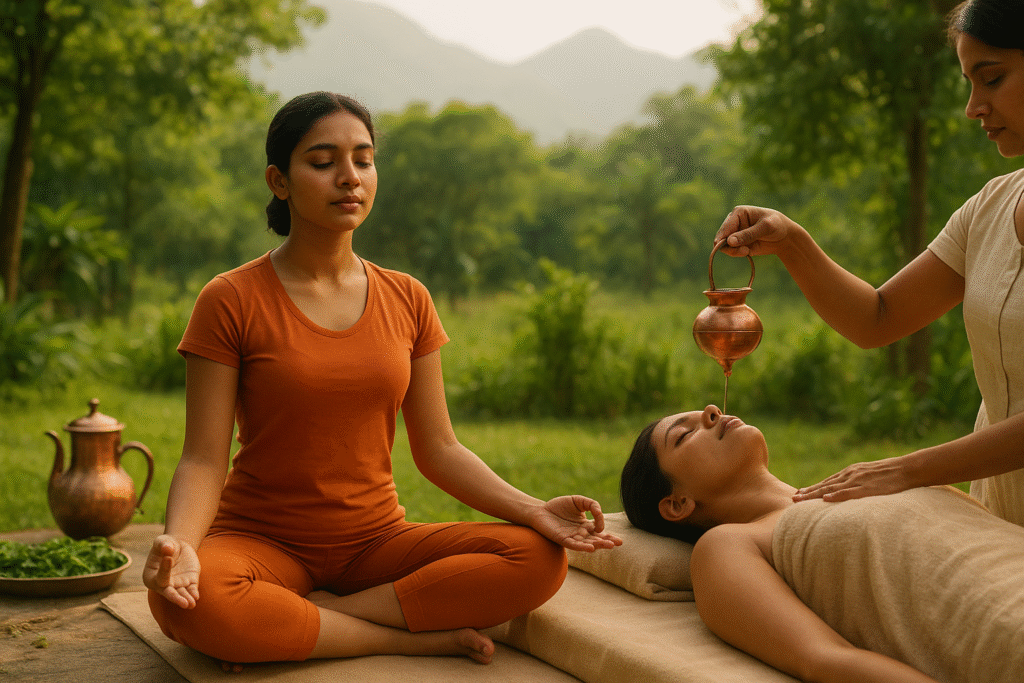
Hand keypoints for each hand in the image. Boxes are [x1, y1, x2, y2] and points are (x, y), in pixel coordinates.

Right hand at [143, 534, 200, 608]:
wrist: (178, 546)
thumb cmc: (166, 544)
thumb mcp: (162, 541)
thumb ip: (163, 544)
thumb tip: (168, 548)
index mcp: (151, 576)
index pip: (159, 577)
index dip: (164, 568)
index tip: (169, 558)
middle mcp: (163, 584)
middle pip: (169, 593)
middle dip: (176, 598)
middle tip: (183, 603)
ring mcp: (177, 585)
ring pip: (181, 594)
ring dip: (186, 599)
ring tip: (191, 604)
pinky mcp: (189, 582)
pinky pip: (192, 589)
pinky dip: (193, 593)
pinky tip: (196, 597)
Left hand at [529, 496, 622, 551]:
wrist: (541, 510)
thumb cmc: (559, 506)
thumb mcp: (579, 501)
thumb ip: (592, 505)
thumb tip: (599, 514)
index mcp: (586, 526)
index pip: (600, 531)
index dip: (609, 534)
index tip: (613, 535)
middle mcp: (581, 534)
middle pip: (596, 539)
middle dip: (607, 541)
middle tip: (618, 543)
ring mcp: (572, 538)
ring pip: (588, 543)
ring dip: (598, 545)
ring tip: (609, 545)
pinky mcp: (563, 540)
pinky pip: (574, 545)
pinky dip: (583, 547)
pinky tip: (591, 548)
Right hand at [714, 206, 801, 256]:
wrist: (785, 236)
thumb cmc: (777, 225)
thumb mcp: (765, 227)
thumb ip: (748, 234)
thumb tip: (729, 241)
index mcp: (738, 213)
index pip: (725, 226)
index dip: (723, 237)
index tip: (729, 245)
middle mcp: (734, 223)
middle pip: (721, 237)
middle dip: (730, 246)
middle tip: (743, 251)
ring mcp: (736, 234)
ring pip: (725, 246)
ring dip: (734, 251)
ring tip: (747, 251)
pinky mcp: (739, 244)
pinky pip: (732, 251)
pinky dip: (738, 253)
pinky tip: (748, 252)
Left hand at [792, 456, 911, 502]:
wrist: (908, 469)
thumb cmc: (892, 475)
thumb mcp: (871, 476)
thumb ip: (859, 483)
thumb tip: (850, 493)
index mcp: (851, 473)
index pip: (828, 482)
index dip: (812, 488)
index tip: (799, 493)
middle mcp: (850, 475)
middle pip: (825, 485)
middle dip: (808, 492)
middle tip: (793, 498)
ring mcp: (858, 480)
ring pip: (832, 489)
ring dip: (814, 495)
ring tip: (801, 499)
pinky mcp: (868, 487)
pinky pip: (850, 493)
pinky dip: (837, 496)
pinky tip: (826, 500)